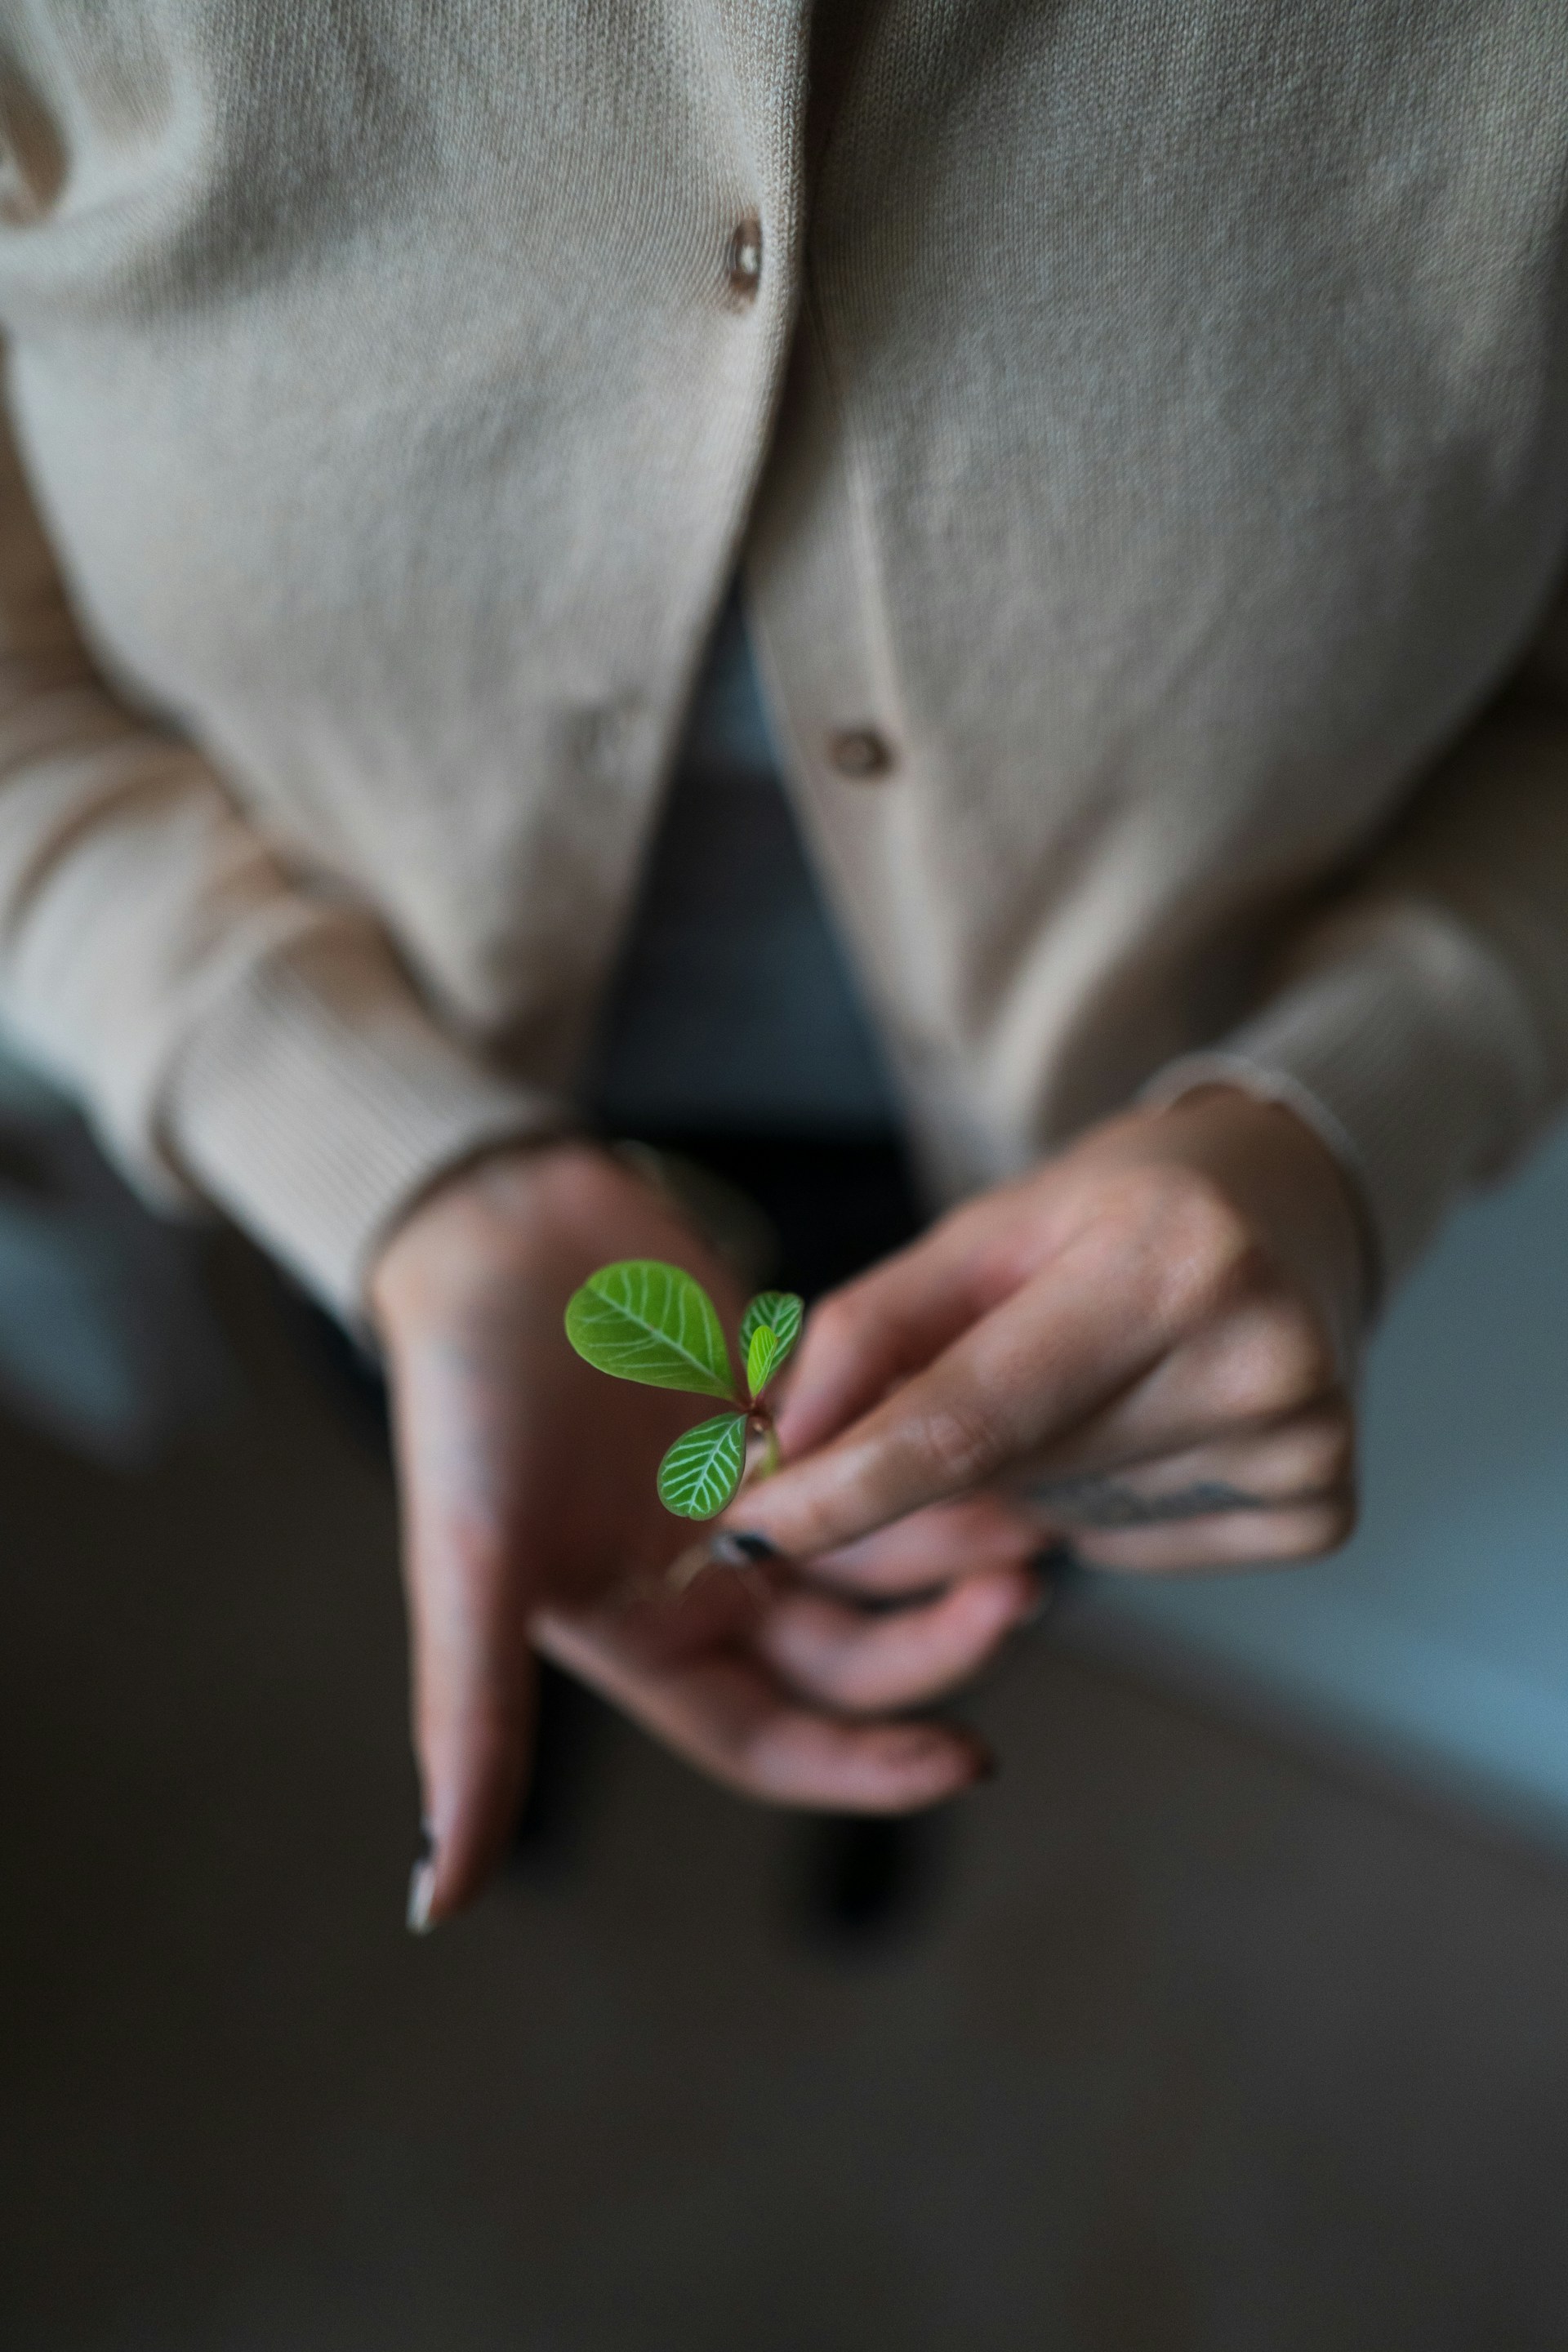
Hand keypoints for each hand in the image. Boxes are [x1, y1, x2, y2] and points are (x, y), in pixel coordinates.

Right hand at [368, 1142, 1039, 1926]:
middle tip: (1022, 1592)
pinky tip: (998, 1429)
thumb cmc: (467, 1404)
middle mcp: (707, 1581)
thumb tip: (432, 1904)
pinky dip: (930, 1447)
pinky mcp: (784, 1405)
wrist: (491, 1231)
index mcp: (644, 1639)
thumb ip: (471, 1727)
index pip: (778, 1740)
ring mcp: (751, 1492)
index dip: (869, 1768)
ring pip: (880, 1549)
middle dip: (940, 1639)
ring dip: (953, 1543)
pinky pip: (879, 1445)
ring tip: (1035, 1518)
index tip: (972, 1760)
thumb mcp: (474, 1567)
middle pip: (853, 1651)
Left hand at [724, 1090, 1366, 1574]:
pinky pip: (1135, 1550)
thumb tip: (775, 1454)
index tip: (746, 1528)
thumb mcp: (986, 1231)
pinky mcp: (1320, 1508)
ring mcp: (1303, 1443)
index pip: (967, 1420)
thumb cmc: (1119, 1210)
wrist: (1291, 1207)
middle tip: (986, 1366)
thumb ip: (869, 1334)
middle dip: (938, 1459)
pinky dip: (1107, 1505)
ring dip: (1031, 1475)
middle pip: (1007, 1475)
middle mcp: (1256, 1356)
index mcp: (1167, 1262)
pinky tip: (1153, 1419)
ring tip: (1097, 1374)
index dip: (844, 1487)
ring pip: (1062, 1521)